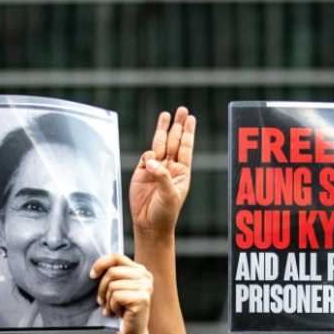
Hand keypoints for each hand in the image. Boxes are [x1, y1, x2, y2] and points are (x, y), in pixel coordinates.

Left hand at [91, 254, 153, 333]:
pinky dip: (113, 307)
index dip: (101, 264)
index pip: (117, 257)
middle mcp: (145, 277)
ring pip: (113, 285)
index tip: (92, 275)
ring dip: (109, 300)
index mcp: (140, 271)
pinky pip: (116, 296)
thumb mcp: (117, 288)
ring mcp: (145, 287)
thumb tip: (97, 268)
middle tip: (104, 301)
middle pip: (112, 272)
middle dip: (102, 288)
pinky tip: (119, 313)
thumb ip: (113, 274)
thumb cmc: (122, 312)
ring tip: (114, 308)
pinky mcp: (142, 298)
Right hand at [129, 107, 195, 240]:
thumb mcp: (169, 195)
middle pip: (174, 141)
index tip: (191, 118)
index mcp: (182, 172)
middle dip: (177, 125)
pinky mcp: (142, 172)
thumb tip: (152, 160)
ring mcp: (156, 168)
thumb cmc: (165, 213)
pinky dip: (148, 155)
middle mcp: (170, 168)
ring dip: (163, 129)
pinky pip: (145, 157)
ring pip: (160, 144)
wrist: (149, 224)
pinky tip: (150, 160)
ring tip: (166, 114)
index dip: (188, 132)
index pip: (185, 147)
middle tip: (182, 109)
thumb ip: (162, 177)